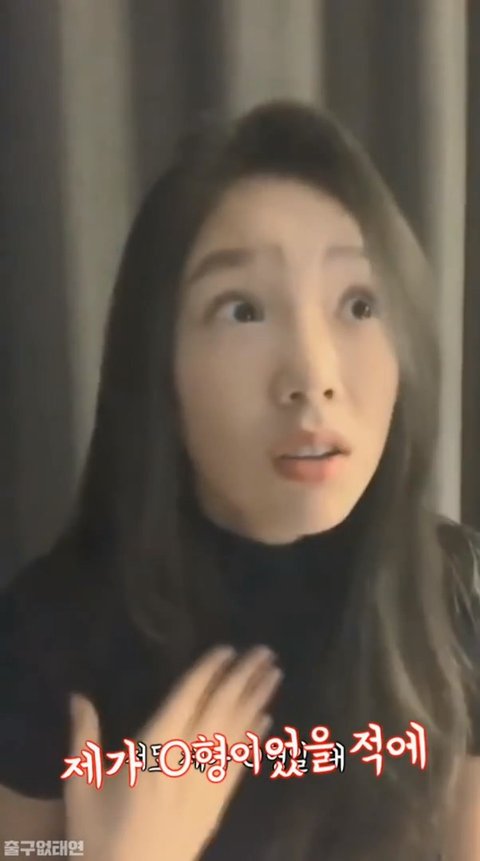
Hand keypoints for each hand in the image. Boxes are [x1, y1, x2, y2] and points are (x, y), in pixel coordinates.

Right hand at [65, 644, 282, 860]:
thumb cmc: (99, 837)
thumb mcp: (80, 786)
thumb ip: (83, 738)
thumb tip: (78, 696)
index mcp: (154, 748)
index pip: (188, 698)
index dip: (208, 672)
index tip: (227, 650)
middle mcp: (187, 759)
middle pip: (220, 708)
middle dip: (243, 677)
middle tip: (264, 651)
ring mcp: (206, 782)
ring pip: (236, 731)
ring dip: (256, 700)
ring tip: (274, 674)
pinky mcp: (217, 805)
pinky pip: (240, 762)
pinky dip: (253, 738)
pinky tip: (267, 719)